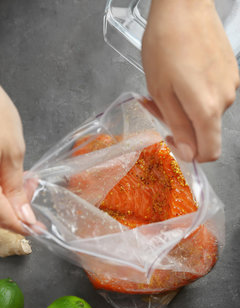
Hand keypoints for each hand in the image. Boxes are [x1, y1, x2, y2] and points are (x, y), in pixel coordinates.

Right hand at [0, 86, 35, 233]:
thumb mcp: (10, 150)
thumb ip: (14, 188)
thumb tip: (24, 218)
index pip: (1, 218)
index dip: (21, 225)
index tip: (38, 228)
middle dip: (16, 208)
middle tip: (32, 191)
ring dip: (8, 197)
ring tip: (25, 180)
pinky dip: (1, 186)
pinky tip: (10, 175)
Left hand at [142, 0, 239, 161]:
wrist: (184, 5)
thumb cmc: (166, 44)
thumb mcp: (161, 92)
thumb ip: (177, 126)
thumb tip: (187, 153)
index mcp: (206, 109)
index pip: (210, 152)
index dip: (191, 154)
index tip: (173, 141)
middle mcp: (225, 100)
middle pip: (205, 131)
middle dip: (182, 125)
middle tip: (159, 106)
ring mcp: (230, 85)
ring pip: (207, 112)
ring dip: (187, 107)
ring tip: (168, 85)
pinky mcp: (231, 72)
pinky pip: (213, 94)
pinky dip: (197, 93)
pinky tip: (182, 75)